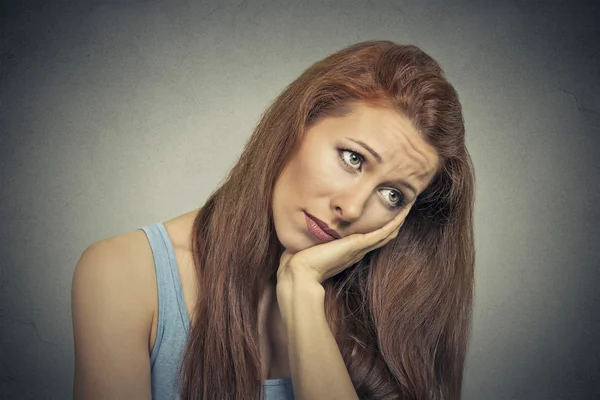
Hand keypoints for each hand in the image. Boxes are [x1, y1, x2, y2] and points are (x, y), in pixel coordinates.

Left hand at [277, 205, 410, 284]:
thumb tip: (302, 231)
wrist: (299, 273)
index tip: (386, 209)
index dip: (380, 224)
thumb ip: (310, 238)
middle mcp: (357, 249)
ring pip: (387, 232)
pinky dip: (395, 221)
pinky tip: (404, 210)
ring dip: (399, 218)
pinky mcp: (358, 245)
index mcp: (348, 250)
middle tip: (405, 203)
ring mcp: (359, 248)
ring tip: (409, 203)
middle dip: (394, 220)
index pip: (369, 235)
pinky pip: (383, 232)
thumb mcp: (308, 244)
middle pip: (383, 234)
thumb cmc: (299, 260)